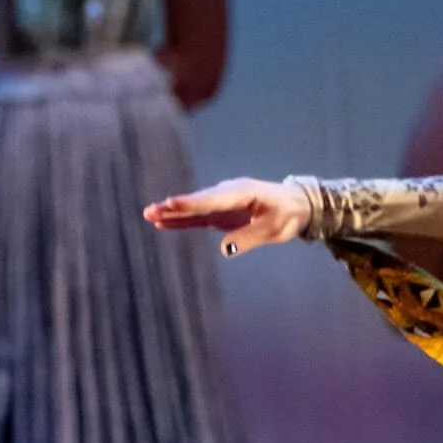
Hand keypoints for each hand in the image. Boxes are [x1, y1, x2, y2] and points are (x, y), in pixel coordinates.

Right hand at [142, 177, 312, 254]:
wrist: (295, 205)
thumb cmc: (287, 215)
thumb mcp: (274, 229)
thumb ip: (249, 237)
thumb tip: (224, 249)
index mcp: (242, 193)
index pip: (212, 199)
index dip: (192, 203)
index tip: (172, 203)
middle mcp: (228, 194)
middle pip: (198, 201)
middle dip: (174, 207)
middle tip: (151, 210)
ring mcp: (222, 202)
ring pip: (193, 208)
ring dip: (171, 212)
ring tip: (148, 214)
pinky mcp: (219, 213)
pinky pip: (197, 217)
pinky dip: (180, 219)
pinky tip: (162, 222)